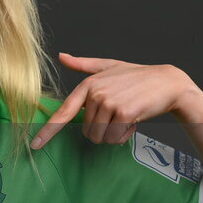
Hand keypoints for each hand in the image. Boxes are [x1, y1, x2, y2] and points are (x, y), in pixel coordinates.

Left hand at [30, 53, 198, 148]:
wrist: (167, 83)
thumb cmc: (136, 76)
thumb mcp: (108, 67)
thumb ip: (83, 65)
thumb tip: (61, 56)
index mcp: (87, 85)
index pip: (63, 112)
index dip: (47, 131)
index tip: (34, 145)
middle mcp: (95, 93)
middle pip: (86, 131)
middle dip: (102, 130)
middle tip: (118, 116)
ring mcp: (109, 103)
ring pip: (99, 137)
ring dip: (114, 134)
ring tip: (126, 117)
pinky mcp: (123, 113)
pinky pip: (115, 138)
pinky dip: (125, 135)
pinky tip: (134, 122)